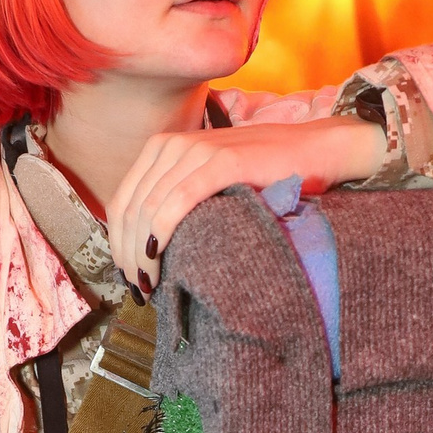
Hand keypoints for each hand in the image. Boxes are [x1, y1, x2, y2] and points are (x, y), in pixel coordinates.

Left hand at [105, 113, 386, 289]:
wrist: (315, 151)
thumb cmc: (265, 174)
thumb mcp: (210, 181)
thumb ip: (179, 198)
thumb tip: (148, 244)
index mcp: (164, 147)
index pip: (122, 200)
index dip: (117, 242)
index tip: (127, 274)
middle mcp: (173, 145)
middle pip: (130, 208)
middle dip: (126, 254)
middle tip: (137, 287)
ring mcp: (196, 151)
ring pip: (148, 209)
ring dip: (141, 252)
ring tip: (148, 283)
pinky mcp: (221, 163)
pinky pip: (177, 202)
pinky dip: (160, 234)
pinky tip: (157, 260)